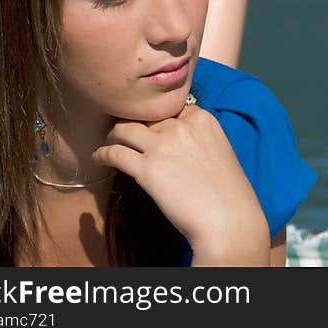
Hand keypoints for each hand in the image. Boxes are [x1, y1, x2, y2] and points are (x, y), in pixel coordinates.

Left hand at [92, 104, 270, 265]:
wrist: (229, 220)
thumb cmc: (228, 193)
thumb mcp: (220, 151)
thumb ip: (198, 139)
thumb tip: (175, 141)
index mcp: (203, 119)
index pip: (169, 107)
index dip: (156, 116)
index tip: (148, 125)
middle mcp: (182, 126)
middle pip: (146, 116)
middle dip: (134, 124)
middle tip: (123, 134)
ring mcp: (163, 146)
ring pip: (124, 128)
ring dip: (113, 135)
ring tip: (108, 143)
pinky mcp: (147, 168)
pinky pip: (115, 153)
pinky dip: (102, 154)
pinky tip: (99, 159)